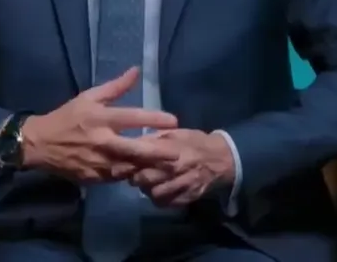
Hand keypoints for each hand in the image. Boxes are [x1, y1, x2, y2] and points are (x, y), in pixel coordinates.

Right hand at [20, 67, 180, 183]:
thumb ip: (115, 87)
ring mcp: (98, 163)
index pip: (132, 117)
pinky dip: (131, 174)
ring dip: (148, 166)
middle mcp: (102, 142)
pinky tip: (144, 172)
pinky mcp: (94, 178)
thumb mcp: (88, 97)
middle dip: (159, 152)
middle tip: (178, 152)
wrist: (39, 145)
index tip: (174, 120)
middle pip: (136, 149)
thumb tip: (136, 71)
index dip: (154, 119)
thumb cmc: (67, 117)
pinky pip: (118, 177)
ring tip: (168, 165)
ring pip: (130, 168)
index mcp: (100, 119)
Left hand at [118, 129, 235, 207]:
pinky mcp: (186, 198)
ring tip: (146, 182)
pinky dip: (157, 198)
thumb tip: (132, 143)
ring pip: (152, 193)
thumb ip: (153, 138)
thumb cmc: (194, 142)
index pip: (141, 156)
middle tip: (131, 173)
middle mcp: (174, 169)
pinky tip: (158, 190)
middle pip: (143, 178)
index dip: (126, 160)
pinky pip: (164, 203)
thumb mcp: (174, 133)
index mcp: (170, 149)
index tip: (116, 164)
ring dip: (145, 189)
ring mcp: (181, 186)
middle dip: (133, 176)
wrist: (221, 159)